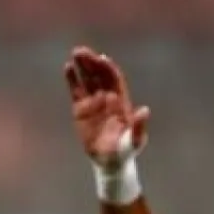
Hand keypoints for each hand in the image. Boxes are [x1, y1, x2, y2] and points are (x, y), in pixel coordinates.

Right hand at [64, 47, 149, 168]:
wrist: (110, 162)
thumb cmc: (125, 151)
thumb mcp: (134, 141)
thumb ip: (139, 127)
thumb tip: (145, 110)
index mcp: (121, 100)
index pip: (114, 79)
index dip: (108, 68)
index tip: (101, 59)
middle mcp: (107, 97)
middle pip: (100, 74)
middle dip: (92, 62)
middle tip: (83, 51)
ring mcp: (94, 102)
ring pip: (88, 78)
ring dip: (83, 65)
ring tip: (75, 54)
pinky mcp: (81, 109)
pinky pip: (76, 90)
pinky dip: (73, 78)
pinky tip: (68, 67)